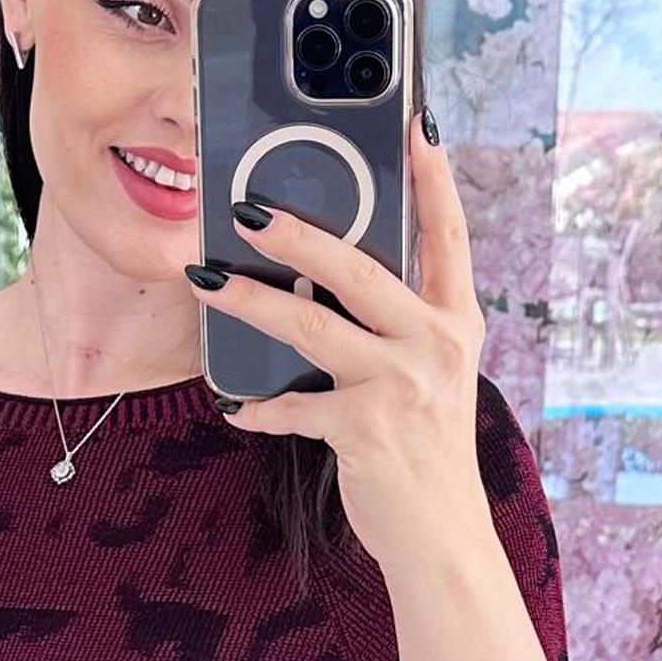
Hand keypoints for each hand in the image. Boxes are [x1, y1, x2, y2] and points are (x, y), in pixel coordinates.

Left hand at [185, 107, 492, 574]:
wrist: (442, 536)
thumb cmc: (427, 452)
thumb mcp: (431, 378)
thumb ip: (396, 328)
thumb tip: (326, 280)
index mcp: (455, 323)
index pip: (447, 236)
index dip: (434, 178)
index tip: (416, 124)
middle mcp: (434, 345)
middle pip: (358, 269)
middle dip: (299, 232)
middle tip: (247, 207)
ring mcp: (401, 386)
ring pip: (311, 326)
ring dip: (250, 302)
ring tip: (206, 279)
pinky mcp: (365, 429)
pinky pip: (295, 407)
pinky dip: (259, 407)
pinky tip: (234, 404)